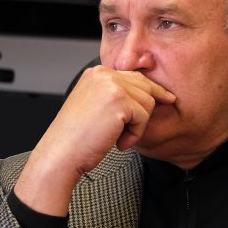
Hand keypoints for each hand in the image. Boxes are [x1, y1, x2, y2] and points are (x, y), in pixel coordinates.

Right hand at [14, 66, 175, 214]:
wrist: (61, 155)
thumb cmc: (76, 138)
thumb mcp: (94, 106)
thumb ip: (115, 95)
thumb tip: (147, 93)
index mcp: (95, 73)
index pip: (134, 76)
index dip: (150, 91)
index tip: (166, 98)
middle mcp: (103, 74)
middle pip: (145, 86)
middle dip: (144, 112)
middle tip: (132, 131)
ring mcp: (111, 85)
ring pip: (148, 102)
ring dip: (137, 125)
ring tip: (116, 137)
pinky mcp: (119, 101)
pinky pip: (143, 117)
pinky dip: (135, 134)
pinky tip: (118, 142)